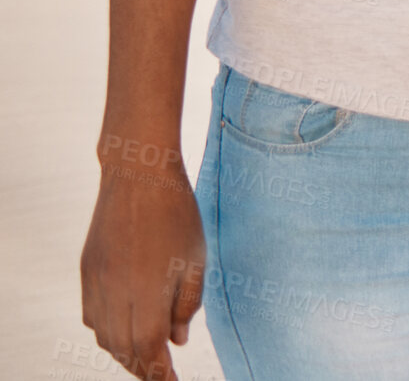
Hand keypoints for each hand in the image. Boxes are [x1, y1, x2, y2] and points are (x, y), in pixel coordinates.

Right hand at [81, 163, 205, 379]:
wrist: (138, 175)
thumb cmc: (177, 214)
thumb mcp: (195, 259)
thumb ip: (187, 305)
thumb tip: (176, 342)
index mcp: (147, 295)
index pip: (150, 352)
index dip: (160, 375)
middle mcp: (115, 296)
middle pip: (125, 350)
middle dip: (143, 367)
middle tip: (161, 374)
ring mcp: (96, 285)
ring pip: (104, 337)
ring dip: (124, 352)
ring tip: (144, 355)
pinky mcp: (87, 272)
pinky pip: (92, 316)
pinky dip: (107, 331)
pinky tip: (122, 328)